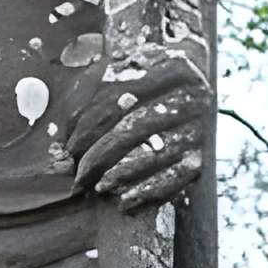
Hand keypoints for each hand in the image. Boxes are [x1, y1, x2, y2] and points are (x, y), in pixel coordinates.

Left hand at [65, 50, 206, 209]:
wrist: (191, 94)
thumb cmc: (145, 83)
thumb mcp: (124, 73)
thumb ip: (95, 89)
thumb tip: (65, 127)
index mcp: (173, 66)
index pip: (122, 94)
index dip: (90, 122)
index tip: (69, 146)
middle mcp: (193, 96)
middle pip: (136, 127)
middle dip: (100, 154)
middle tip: (76, 173)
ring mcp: (200, 129)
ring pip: (155, 154)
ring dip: (120, 174)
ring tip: (97, 187)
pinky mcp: (202, 158)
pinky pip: (175, 179)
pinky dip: (147, 192)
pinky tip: (124, 202)